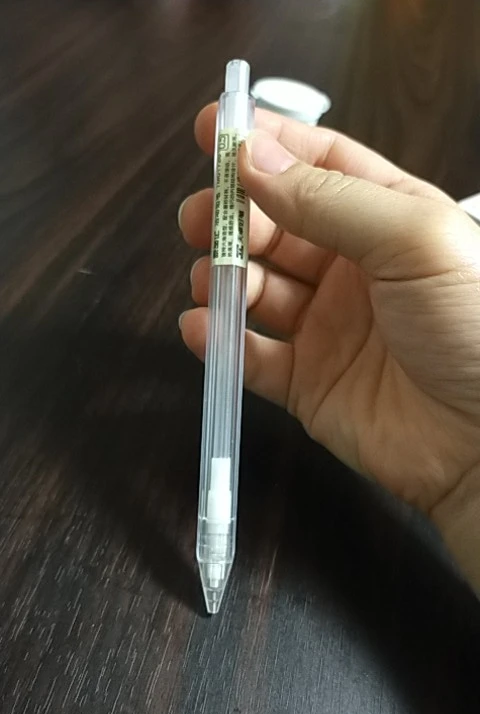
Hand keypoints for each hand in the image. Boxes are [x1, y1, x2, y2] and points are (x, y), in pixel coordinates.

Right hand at [179, 105, 479, 586]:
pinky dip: (219, 342)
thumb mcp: (412, 239)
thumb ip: (329, 197)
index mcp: (387, 220)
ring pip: (255, 288)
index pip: (316, 165)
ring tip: (212, 278)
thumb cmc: (472, 326)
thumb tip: (252, 157)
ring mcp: (327, 327)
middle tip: (201, 218)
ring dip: (222, 276)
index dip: (265, 145)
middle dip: (232, 216)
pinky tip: (201, 327)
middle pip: (274, 226)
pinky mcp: (307, 383)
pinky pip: (251, 356)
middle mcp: (353, 269)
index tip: (213, 129)